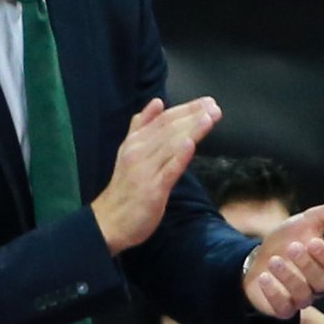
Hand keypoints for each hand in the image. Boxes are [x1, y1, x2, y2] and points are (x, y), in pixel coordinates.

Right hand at [92, 96, 221, 254]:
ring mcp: (145, 170)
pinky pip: (168, 170)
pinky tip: (191, 144)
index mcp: (135, 142)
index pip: (163, 120)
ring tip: (210, 118)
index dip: (185, 109)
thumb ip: (142, 126)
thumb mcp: (129, 150)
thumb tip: (157, 102)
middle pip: (169, 129)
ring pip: (171, 145)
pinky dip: (180, 156)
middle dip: (193, 116)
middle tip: (215, 106)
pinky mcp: (153, 189)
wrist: (109, 221)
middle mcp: (139, 152)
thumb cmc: (125, 186)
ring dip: (191, 130)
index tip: (207, 102)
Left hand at [244, 191, 323, 317]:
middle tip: (292, 247)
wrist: (256, 257)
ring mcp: (299, 300)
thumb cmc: (287, 241)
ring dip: (288, 277)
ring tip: (273, 261)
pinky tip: (264, 278)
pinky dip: (274, 293)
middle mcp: (316, 286)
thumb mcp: (308, 222)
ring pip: (303, 296)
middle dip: (307, 264)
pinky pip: (283, 309)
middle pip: (321, 282)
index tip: (314, 241)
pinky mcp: (281, 310)